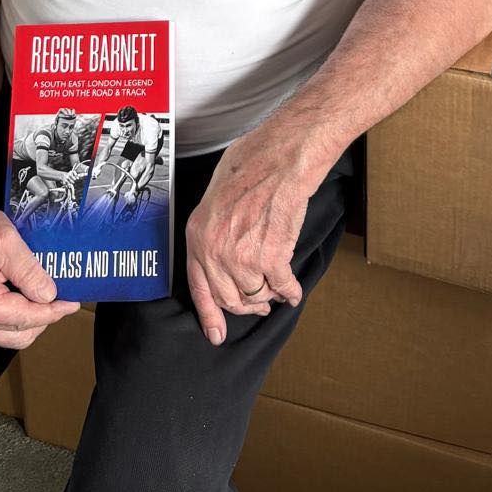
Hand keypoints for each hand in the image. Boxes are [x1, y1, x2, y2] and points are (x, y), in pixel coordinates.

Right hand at [0, 199, 79, 347]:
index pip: (26, 318)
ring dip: (33, 317)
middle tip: (63, 297)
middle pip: (21, 335)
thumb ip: (28, 270)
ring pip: (12, 334)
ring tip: (47, 294)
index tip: (73, 302)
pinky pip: (2, 325)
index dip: (53, 311)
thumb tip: (49, 295)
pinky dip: (20, 314)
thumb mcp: (5, 240)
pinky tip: (30, 295)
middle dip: (44, 317)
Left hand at [185, 130, 314, 345]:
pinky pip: (282, 286)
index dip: (209, 315)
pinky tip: (294, 290)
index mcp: (197, 235)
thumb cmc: (252, 162)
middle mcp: (214, 251)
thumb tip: (223, 240)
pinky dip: (291, 291)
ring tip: (278, 290)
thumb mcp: (216, 193)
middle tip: (259, 305)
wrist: (280, 157)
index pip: (199, 287)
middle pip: (229, 297)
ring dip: (269, 296)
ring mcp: (242, 257)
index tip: (216, 334)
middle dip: (247, 305)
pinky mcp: (271, 258)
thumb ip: (215, 224)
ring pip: (256, 294)